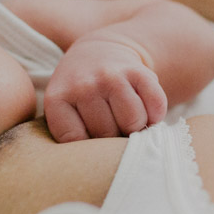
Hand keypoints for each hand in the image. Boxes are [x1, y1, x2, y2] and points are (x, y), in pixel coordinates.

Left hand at [43, 38, 167, 141]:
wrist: (99, 51)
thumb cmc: (82, 95)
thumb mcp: (64, 111)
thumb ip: (75, 136)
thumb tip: (108, 161)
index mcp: (57, 98)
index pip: (75, 140)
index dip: (88, 145)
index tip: (90, 135)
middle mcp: (83, 85)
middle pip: (107, 134)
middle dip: (113, 136)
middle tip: (111, 125)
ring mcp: (111, 76)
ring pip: (133, 121)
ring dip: (136, 126)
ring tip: (128, 119)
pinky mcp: (138, 71)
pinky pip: (155, 105)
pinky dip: (155, 114)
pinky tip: (145, 109)